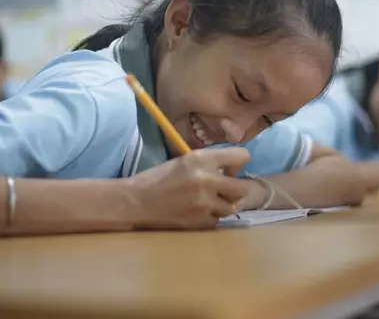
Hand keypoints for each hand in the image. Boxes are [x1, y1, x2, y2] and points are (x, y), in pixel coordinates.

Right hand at [127, 147, 251, 229]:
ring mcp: (205, 203)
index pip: (242, 156)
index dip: (238, 163)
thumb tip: (231, 170)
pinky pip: (217, 220)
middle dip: (234, 189)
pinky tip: (194, 212)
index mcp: (201, 158)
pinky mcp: (201, 222)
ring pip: (231, 206)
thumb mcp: (184, 161)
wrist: (136, 201)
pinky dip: (209, 217)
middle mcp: (207, 179)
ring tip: (205, 201)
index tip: (229, 169)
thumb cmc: (157, 178)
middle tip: (221, 189)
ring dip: (222, 205)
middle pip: (242, 188)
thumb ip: (209, 163)